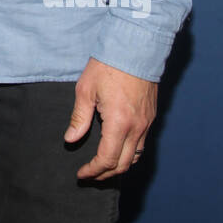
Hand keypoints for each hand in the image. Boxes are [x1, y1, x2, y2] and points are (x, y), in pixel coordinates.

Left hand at [65, 57, 156, 179]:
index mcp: (119, 123)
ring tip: (103, 166)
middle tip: (90, 175)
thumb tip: (70, 139)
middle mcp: (137, 127)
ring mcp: (147, 123)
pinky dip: (130, 154)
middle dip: (105, 174)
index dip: (93, 171)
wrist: (135, 47)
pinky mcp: (151, 116)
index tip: (81, 174)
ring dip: (119, 166)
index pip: (107, 159)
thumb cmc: (108, 65)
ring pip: (137, 157)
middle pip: (124, 164)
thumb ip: (79, 117)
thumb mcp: (86, 90)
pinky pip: (142, 144)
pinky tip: (118, 149)